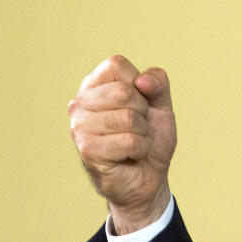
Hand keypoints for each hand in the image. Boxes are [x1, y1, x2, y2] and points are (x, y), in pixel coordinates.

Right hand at [68, 55, 176, 232]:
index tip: (139, 103)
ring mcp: (79, 127)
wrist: (149, 176)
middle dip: (142, 111)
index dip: (139, 84)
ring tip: (133, 141)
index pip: (116, 64)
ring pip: (128, 117)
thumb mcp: (161, 104)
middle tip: (137, 127)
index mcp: (94, 85)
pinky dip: (140, 149)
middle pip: (123, 91)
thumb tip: (141, 80)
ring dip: (142, 133)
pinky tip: (130, 155)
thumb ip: (158, 83)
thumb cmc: (150, 137)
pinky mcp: (87, 150)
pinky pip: (129, 141)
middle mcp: (80, 103)